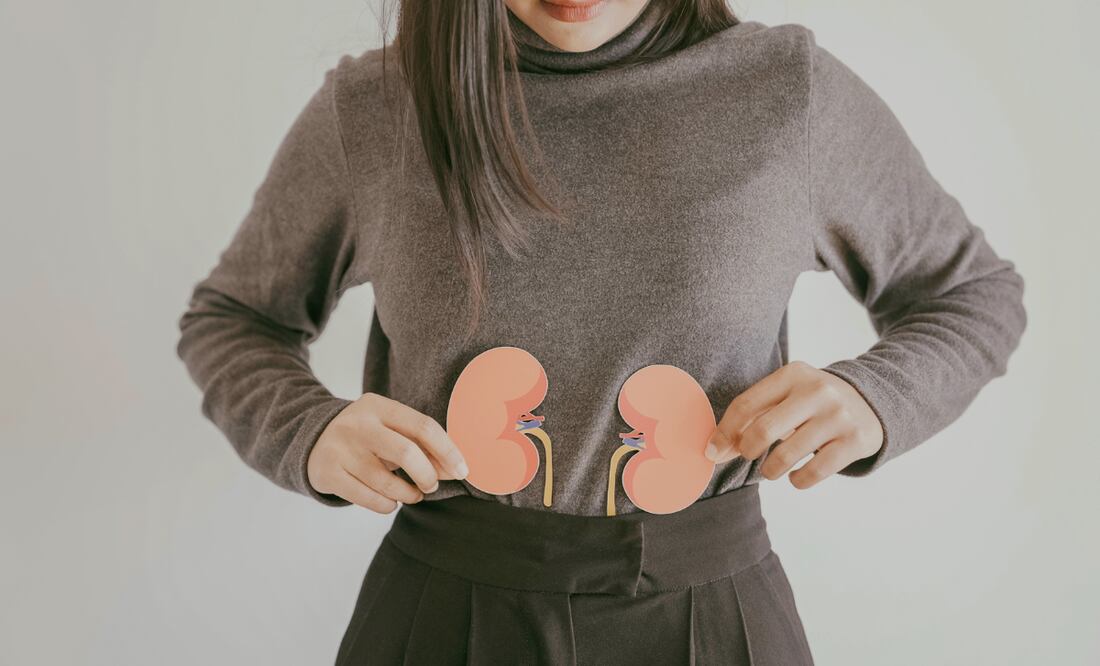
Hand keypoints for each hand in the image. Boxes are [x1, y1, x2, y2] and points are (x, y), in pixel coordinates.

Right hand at [307, 393, 469, 512]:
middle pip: (406, 453)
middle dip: (428, 475)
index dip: (448, 451)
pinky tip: (391, 501)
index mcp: (378, 406)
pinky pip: (369, 499)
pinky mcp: (328, 474)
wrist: (311, 440)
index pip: (423, 426)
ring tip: (413, 494)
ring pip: (387, 483)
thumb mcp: (388, 428)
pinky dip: (388, 505)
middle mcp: (358, 425)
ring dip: (409, 494)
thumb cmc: (365, 437)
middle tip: (432, 485)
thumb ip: (419, 443)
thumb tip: (455, 469)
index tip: (462, 471)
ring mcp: (340, 449)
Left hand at [706, 360, 883, 488]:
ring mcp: (838, 416)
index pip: (746, 404)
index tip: (712, 452)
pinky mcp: (855, 441)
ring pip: (787, 456)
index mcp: (793, 374)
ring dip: (770, 471)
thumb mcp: (788, 394)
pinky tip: (796, 477)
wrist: (872, 402)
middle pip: (763, 430)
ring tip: (771, 470)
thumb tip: (716, 450)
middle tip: (749, 456)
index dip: (724, 432)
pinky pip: (814, 472)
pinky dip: (798, 481)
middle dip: (747, 450)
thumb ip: (754, 415)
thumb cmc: (813, 403)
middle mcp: (817, 391)